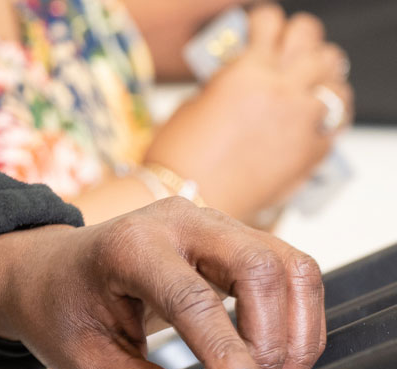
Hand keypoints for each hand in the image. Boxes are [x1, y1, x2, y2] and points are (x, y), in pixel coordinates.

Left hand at [0, 197, 324, 368]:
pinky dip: (290, 313)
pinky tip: (266, 353)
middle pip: (261, 267)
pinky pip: (282, 267)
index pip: (195, 300)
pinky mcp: (226, 237)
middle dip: (274, 339)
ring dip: (294, 327)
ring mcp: (206, 222)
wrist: (46, 271)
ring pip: (286, 264)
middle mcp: (175, 222)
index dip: (229, 355)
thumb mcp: (91, 365)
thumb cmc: (58, 310)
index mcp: (128, 248)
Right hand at [144, 4, 353, 224]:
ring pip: (335, 78)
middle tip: (290, 51)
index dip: (264, 22)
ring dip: (322, 76)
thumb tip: (241, 78)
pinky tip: (316, 120)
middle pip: (311, 40)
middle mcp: (280, 89)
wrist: (188, 199)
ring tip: (311, 83)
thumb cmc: (180, 159)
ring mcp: (300, 120)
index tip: (260, 29)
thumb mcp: (194, 103)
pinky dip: (327, 118)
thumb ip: (226, 83)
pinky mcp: (309, 152)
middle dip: (299, 40)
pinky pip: (335, 124)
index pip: (270, 21)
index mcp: (247, 70)